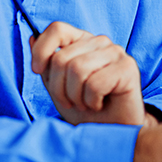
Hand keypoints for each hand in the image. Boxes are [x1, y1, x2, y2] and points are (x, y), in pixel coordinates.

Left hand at [30, 21, 146, 125]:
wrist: (111, 131)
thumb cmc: (86, 110)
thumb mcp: (58, 88)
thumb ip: (47, 63)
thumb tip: (33, 36)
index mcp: (82, 41)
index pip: (57, 29)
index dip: (41, 50)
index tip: (37, 70)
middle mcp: (100, 42)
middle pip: (62, 57)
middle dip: (59, 88)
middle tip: (70, 102)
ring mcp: (116, 52)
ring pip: (77, 69)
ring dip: (75, 96)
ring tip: (85, 104)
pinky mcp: (127, 68)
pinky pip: (95, 84)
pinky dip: (91, 101)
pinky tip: (99, 104)